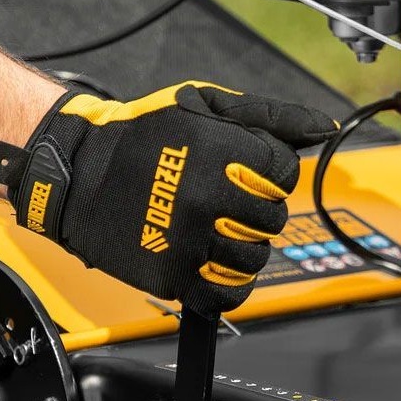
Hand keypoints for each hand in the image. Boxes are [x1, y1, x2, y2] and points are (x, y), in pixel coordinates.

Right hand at [0, 81, 336, 314]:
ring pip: (254, 259)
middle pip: (273, 220)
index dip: (270, 175)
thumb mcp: (204, 106)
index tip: (245, 175)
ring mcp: (192, 243)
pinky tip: (213, 263)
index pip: (285, 176)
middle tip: (227, 204)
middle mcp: (211, 200)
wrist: (78, 174)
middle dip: (256, 211)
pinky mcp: (174, 276)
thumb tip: (322, 130)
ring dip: (243, 247)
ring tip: (216, 232)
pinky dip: (229, 284)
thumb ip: (269, 117)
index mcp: (223, 154)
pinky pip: (227, 294)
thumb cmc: (141, 136)